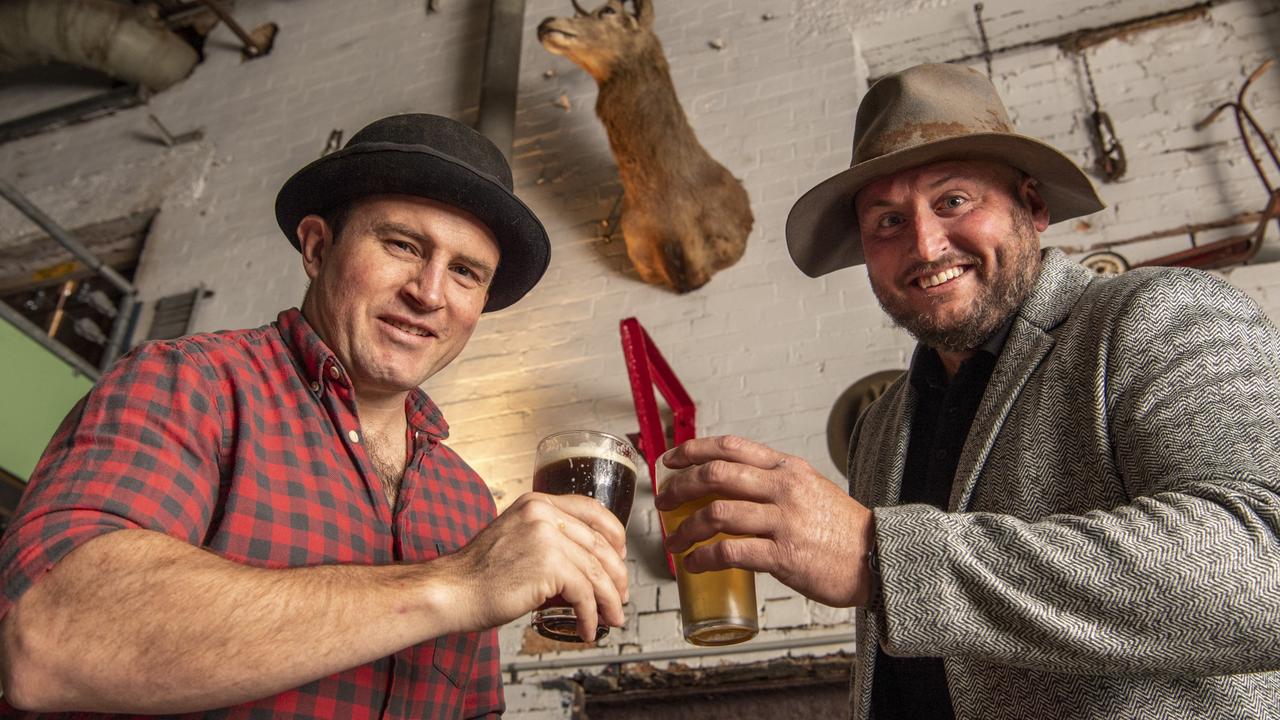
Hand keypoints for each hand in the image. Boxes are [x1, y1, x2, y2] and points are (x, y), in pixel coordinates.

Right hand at [436, 492, 628, 639]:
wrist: (450, 591)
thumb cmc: (478, 575)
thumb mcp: (516, 538)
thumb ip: (548, 540)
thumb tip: (587, 566)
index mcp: (537, 502)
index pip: (592, 509)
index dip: (614, 534)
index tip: (621, 557)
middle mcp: (543, 513)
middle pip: (600, 543)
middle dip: (616, 575)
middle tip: (620, 597)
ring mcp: (546, 537)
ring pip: (596, 571)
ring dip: (609, 600)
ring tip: (611, 618)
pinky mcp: (548, 566)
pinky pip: (584, 594)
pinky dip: (591, 615)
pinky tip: (587, 628)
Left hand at [655, 435, 875, 606]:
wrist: (878, 558)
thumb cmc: (841, 528)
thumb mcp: (811, 488)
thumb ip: (775, 482)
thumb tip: (731, 485)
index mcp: (787, 468)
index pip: (731, 447)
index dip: (693, 450)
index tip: (669, 460)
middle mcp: (784, 488)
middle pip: (716, 475)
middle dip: (679, 487)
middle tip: (663, 501)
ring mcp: (784, 521)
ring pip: (716, 514)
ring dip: (685, 529)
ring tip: (673, 541)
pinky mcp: (784, 556)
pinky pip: (730, 553)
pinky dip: (704, 558)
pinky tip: (694, 564)